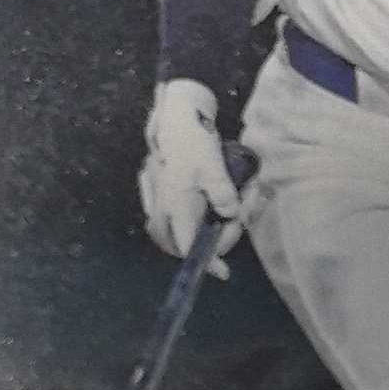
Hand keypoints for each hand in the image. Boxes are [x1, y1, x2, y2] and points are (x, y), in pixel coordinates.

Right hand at [137, 79, 242, 277]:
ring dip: (200, 229)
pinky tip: (209, 205)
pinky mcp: (157, 193)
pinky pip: (170, 217)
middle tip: (231, 225)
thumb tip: (230, 214)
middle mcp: (162, 209)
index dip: (206, 262)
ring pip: (175, 232)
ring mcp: (157, 201)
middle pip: (180, 244)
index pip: (188, 247)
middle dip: (207, 243)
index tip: (221, 272)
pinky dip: (188, 219)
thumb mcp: (214, 166)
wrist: (175, 117)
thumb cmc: (193, 141)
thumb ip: (223, 193)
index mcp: (175, 206)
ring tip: (228, 209)